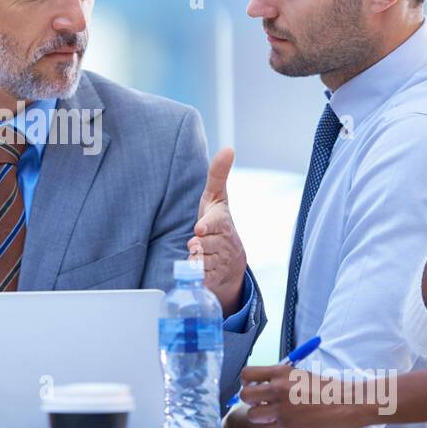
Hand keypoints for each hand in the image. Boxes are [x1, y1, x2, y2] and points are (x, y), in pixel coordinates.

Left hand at [187, 146, 246, 312]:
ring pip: (204, 262)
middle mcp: (225, 243)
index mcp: (223, 222)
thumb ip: (218, 175)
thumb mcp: (217, 198)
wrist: (231, 260)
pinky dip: (199, 279)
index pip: (216, 223)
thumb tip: (228, 148)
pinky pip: (204, 280)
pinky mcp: (215, 279)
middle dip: (199, 245)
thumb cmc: (218, 223)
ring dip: (197, 261)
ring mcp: (221, 262)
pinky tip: (196, 275)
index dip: (208, 227)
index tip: (200, 229)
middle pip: (205, 244)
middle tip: (195, 244)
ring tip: (195, 258)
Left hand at [236, 363, 375, 427]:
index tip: (254, 387)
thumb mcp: (301, 375)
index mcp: (281, 372)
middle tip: (261, 404)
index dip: (247, 383)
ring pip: (252, 415)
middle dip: (251, 401)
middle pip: (245, 395)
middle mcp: (278, 388)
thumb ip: (281, 379)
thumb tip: (263, 386)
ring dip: (260, 417)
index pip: (247, 374)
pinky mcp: (288, 425)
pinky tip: (284, 425)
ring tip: (273, 416)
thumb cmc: (328, 390)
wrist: (348, 403)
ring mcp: (281, 408)